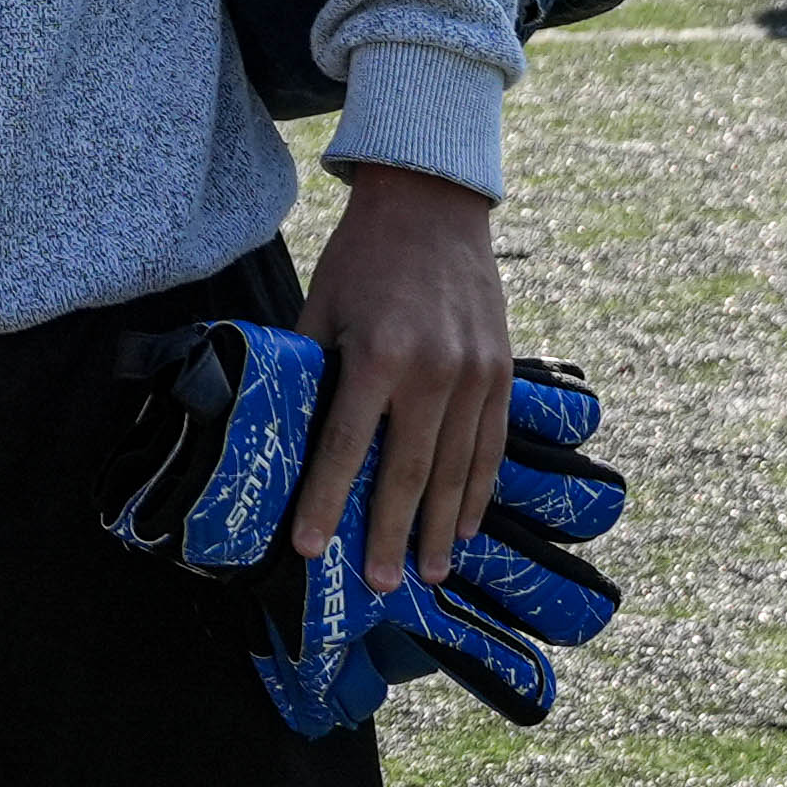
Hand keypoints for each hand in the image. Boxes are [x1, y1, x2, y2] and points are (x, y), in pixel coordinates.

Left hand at [297, 162, 510, 590]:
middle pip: (408, 472)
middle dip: (392, 534)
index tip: (310, 549)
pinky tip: (468, 525)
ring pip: (457, 469)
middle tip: (380, 584)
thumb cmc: (361, 256)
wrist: (432, 203)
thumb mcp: (320, 306)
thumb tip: (285, 431)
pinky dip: (479, 490)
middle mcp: (434, 371)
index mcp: (378, 354)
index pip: (346, 447)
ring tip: (428, 573)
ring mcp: (476, 374)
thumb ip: (309, 370)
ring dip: (443, 527)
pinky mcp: (502, 371)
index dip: (327, 501)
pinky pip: (492, 445)